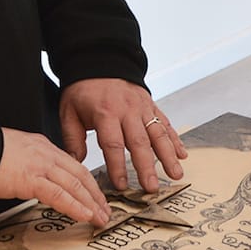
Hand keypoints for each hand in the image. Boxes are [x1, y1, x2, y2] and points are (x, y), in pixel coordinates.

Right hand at [0, 127, 110, 226]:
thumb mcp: (15, 154)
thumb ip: (30, 165)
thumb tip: (35, 180)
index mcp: (43, 147)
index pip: (73, 166)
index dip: (88, 183)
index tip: (96, 197)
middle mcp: (46, 154)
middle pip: (80, 176)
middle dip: (96, 196)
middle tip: (105, 211)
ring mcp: (40, 166)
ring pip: (75, 186)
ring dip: (91, 204)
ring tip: (100, 218)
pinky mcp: (31, 179)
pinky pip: (59, 195)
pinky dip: (75, 206)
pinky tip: (84, 215)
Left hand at [59, 78, 187, 191]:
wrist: (100, 61)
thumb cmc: (83, 90)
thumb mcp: (69, 112)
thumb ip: (72, 139)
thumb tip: (76, 165)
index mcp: (105, 113)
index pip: (113, 144)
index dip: (117, 166)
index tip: (121, 185)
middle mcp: (127, 111)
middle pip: (139, 142)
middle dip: (147, 167)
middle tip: (152, 188)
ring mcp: (143, 108)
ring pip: (158, 134)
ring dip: (168, 156)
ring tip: (176, 174)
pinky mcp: (151, 105)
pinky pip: (165, 123)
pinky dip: (175, 139)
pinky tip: (182, 154)